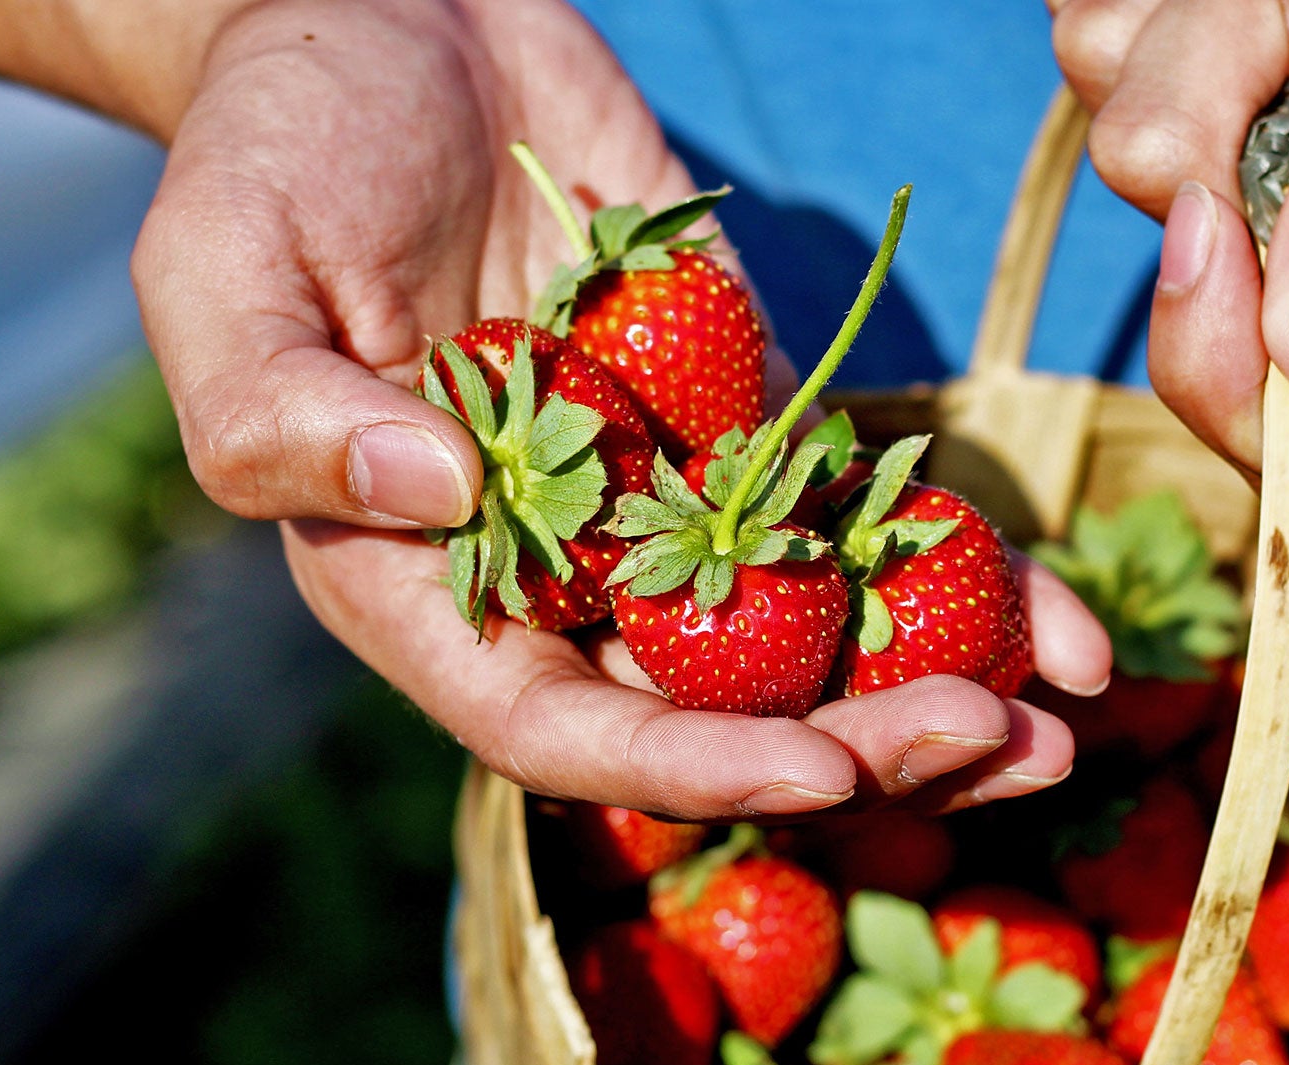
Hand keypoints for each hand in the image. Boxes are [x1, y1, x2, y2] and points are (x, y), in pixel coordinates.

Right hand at [133, 0, 1110, 818]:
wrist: (396, 14)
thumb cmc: (275, 145)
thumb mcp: (223, 272)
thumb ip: (281, 416)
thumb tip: (435, 497)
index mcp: (430, 581)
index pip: (561, 725)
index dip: (690, 764)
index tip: (818, 766)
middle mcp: (563, 569)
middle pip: (718, 708)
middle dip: (857, 744)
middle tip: (993, 745)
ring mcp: (669, 497)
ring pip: (813, 638)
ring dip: (937, 687)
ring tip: (1063, 717)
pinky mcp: (752, 412)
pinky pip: (865, 510)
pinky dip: (964, 569)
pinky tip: (1065, 622)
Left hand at [1051, 0, 1288, 510]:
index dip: (1252, 397)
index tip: (1219, 252)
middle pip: (1202, 319)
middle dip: (1214, 161)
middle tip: (1283, 30)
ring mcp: (1246, 167)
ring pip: (1135, 157)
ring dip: (1190, 45)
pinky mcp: (1176, 93)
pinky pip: (1097, 65)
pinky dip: (1147, 2)